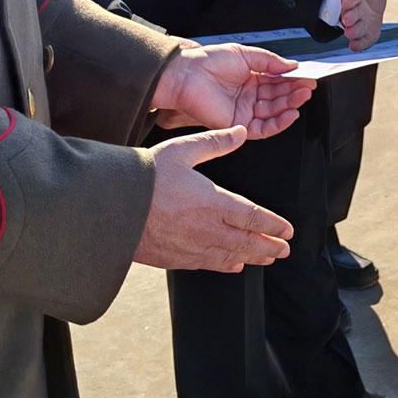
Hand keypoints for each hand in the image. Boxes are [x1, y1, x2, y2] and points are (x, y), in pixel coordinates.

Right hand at [132, 129, 293, 273]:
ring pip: (231, 256)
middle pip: (248, 241)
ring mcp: (192, 246)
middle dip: (270, 246)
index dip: (274, 225)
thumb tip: (240, 132)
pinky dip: (225, 266)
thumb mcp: (181, 150)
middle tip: (285, 250)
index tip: (288, 230)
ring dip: (253, 258)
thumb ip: (214, 143)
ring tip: (267, 259)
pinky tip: (233, 266)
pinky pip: (207, 265)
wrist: (110, 208)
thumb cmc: (144, 177)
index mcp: (213, 202)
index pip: (254, 217)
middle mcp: (207, 229)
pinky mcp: (175, 258)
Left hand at [152, 43, 315, 135]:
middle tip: (308, 87)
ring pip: (273, 113)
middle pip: (278, 98)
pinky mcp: (237, 125)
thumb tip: (292, 65)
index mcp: (249, 79)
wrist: (186, 75)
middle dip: (294, 93)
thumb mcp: (244, 54)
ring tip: (303, 96)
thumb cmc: (208, 62)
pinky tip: (290, 114)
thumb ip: (269, 61)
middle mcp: (248, 96)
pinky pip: (262, 128)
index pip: (277, 82)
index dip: (292, 80)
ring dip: (290, 106)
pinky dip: (278, 123)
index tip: (307, 77)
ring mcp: (243, 111)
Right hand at [340, 0, 386, 50]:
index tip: (347, 2)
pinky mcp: (364, 33)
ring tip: (349, 33)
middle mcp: (354, 10)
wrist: (370, 3)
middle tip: (347, 20)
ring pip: (353, 28)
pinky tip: (355, 46)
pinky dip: (357, 44)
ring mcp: (358, 22)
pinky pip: (360, 40)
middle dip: (349, 17)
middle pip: (350, 14)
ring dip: (352, 31)